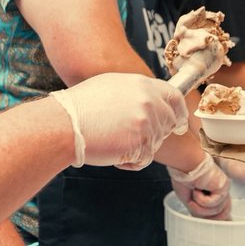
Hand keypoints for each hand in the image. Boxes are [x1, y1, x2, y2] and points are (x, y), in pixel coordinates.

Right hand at [51, 74, 187, 168]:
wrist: (65, 124)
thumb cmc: (80, 107)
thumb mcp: (111, 87)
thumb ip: (136, 93)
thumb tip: (150, 102)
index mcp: (143, 84)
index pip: (175, 97)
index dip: (179, 112)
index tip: (179, 123)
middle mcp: (150, 100)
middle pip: (169, 122)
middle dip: (156, 134)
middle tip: (132, 138)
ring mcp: (148, 121)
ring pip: (157, 142)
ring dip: (139, 147)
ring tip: (113, 141)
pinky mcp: (142, 142)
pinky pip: (145, 158)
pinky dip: (131, 161)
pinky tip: (112, 151)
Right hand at [168, 154, 230, 219]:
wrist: (185, 163)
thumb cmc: (184, 176)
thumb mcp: (190, 199)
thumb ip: (198, 210)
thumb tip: (202, 221)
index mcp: (215, 190)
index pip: (224, 209)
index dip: (218, 219)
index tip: (213, 223)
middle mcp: (222, 189)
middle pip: (224, 214)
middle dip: (209, 217)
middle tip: (196, 213)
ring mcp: (223, 188)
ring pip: (216, 211)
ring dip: (200, 207)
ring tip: (192, 196)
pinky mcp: (223, 187)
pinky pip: (213, 204)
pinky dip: (201, 200)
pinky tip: (196, 190)